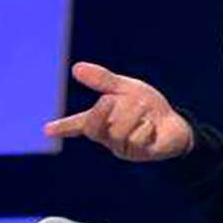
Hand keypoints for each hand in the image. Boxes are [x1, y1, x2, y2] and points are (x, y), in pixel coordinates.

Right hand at [43, 61, 193, 161]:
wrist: (175, 122)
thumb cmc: (147, 106)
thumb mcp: (126, 89)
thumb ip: (103, 81)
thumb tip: (76, 68)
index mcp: (101, 120)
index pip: (77, 123)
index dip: (62, 126)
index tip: (46, 130)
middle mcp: (107, 136)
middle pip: (94, 127)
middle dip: (100, 112)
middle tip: (110, 99)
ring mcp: (122, 147)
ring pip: (118, 130)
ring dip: (134, 113)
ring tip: (144, 110)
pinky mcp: (138, 153)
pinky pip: (138, 137)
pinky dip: (147, 125)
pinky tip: (153, 126)